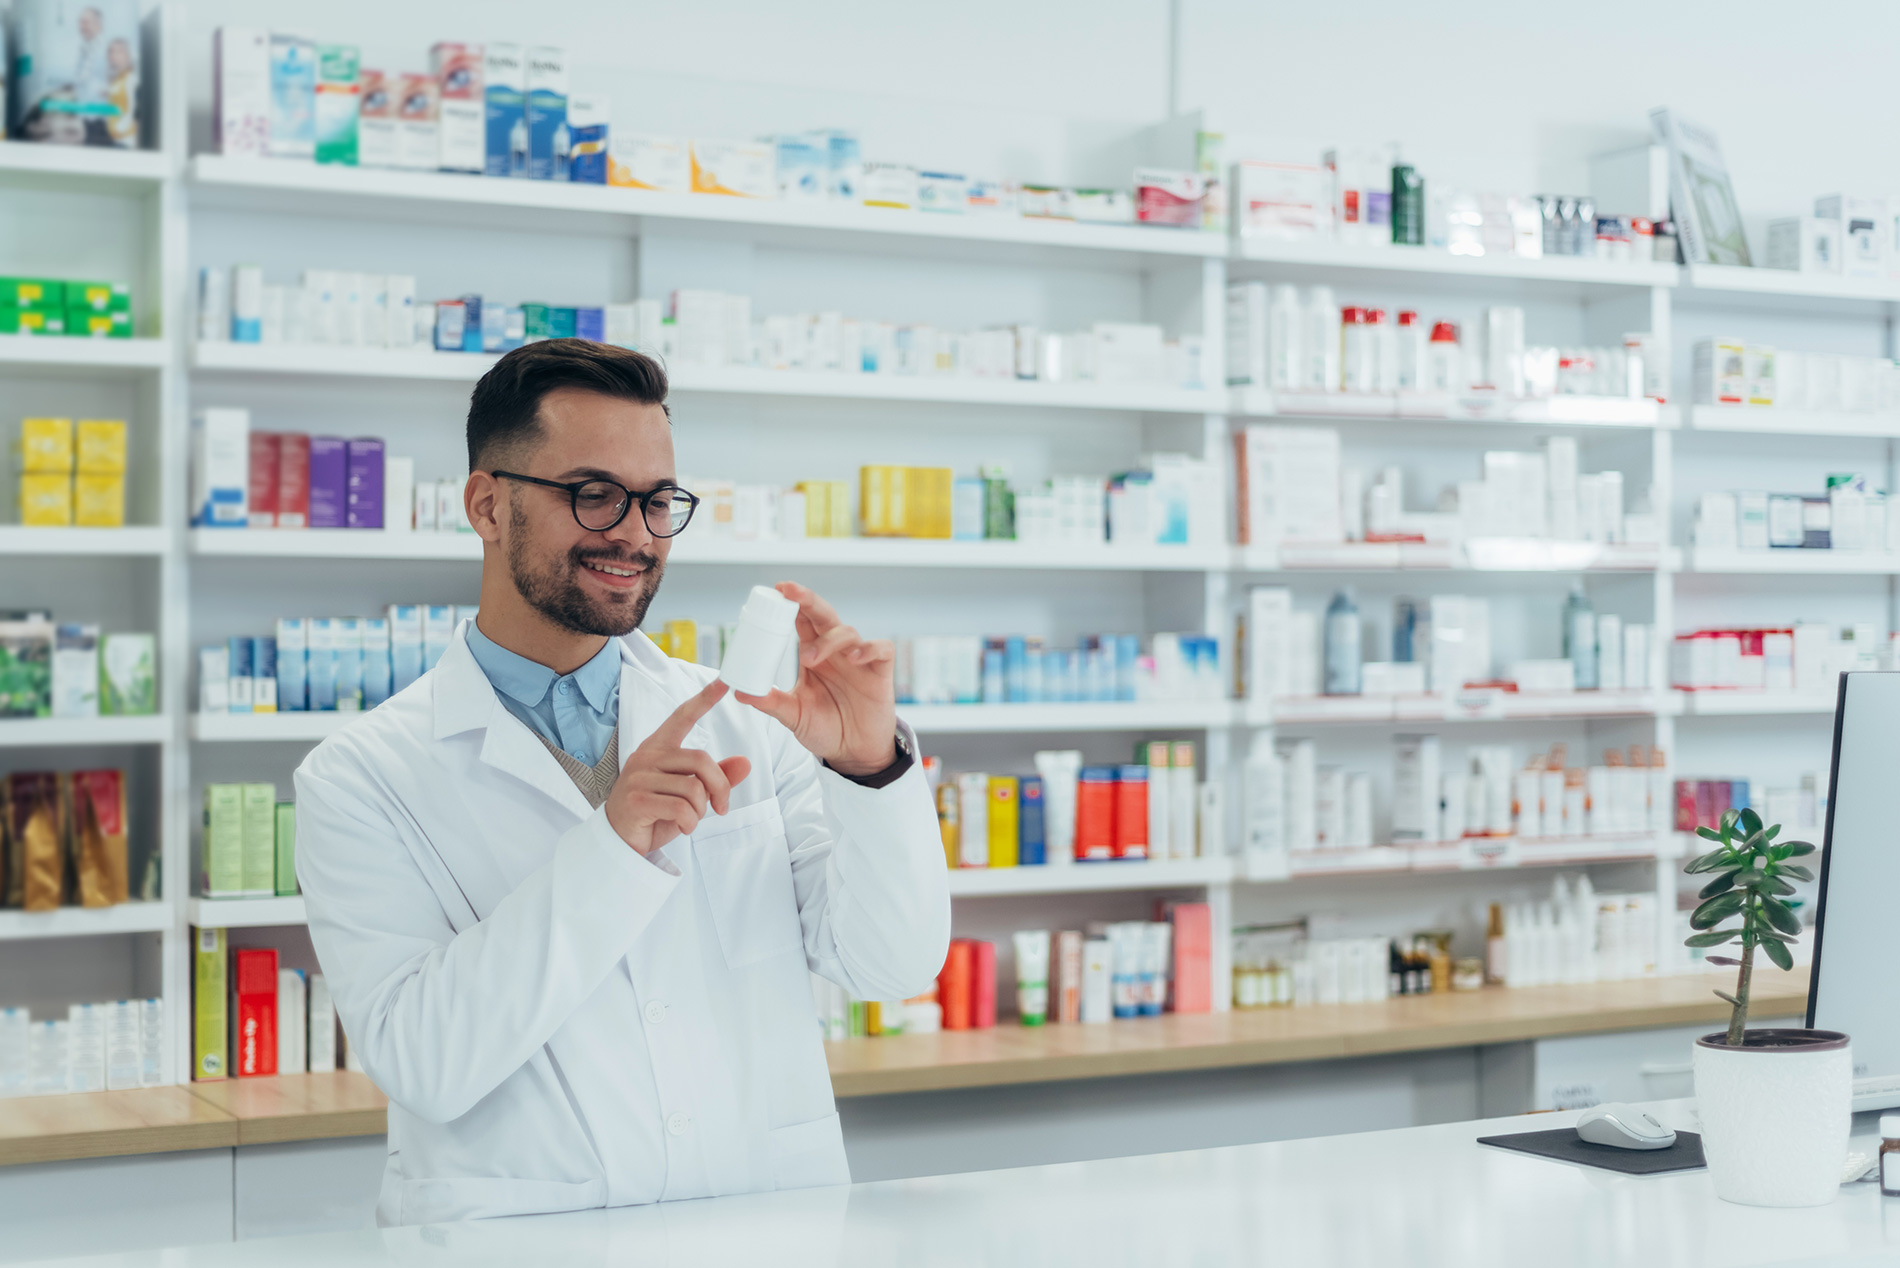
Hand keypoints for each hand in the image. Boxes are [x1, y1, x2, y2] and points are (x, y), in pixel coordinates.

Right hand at [606, 679, 751, 854]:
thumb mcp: (689, 794)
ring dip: (701, 811)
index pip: (682, 717)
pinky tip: (683, 827)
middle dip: (720, 787)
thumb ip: (714, 777)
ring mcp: (639, 777)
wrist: (619, 841)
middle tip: (721, 808)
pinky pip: (681, 808)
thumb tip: (745, 762)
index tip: (723, 681)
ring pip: (694, 788)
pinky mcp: (637, 800)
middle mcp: (646, 756)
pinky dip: (690, 823)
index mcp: (658, 747)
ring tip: (690, 819)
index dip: (704, 699)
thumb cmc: (656, 813)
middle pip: (702, 761)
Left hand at [733, 582, 896, 776]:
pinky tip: (856, 657)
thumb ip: (770, 702)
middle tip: (789, 593)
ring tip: (809, 659)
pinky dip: (870, 648)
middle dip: (807, 600)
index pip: (802, 621)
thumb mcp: (793, 715)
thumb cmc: (825, 728)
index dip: (792, 603)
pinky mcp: (880, 672)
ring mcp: (859, 660)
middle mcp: (835, 652)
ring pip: (847, 632)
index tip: (776, 591)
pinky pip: (882, 649)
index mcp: (812, 654)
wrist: (854, 753)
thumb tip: (739, 692)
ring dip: (828, 640)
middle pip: (823, 615)